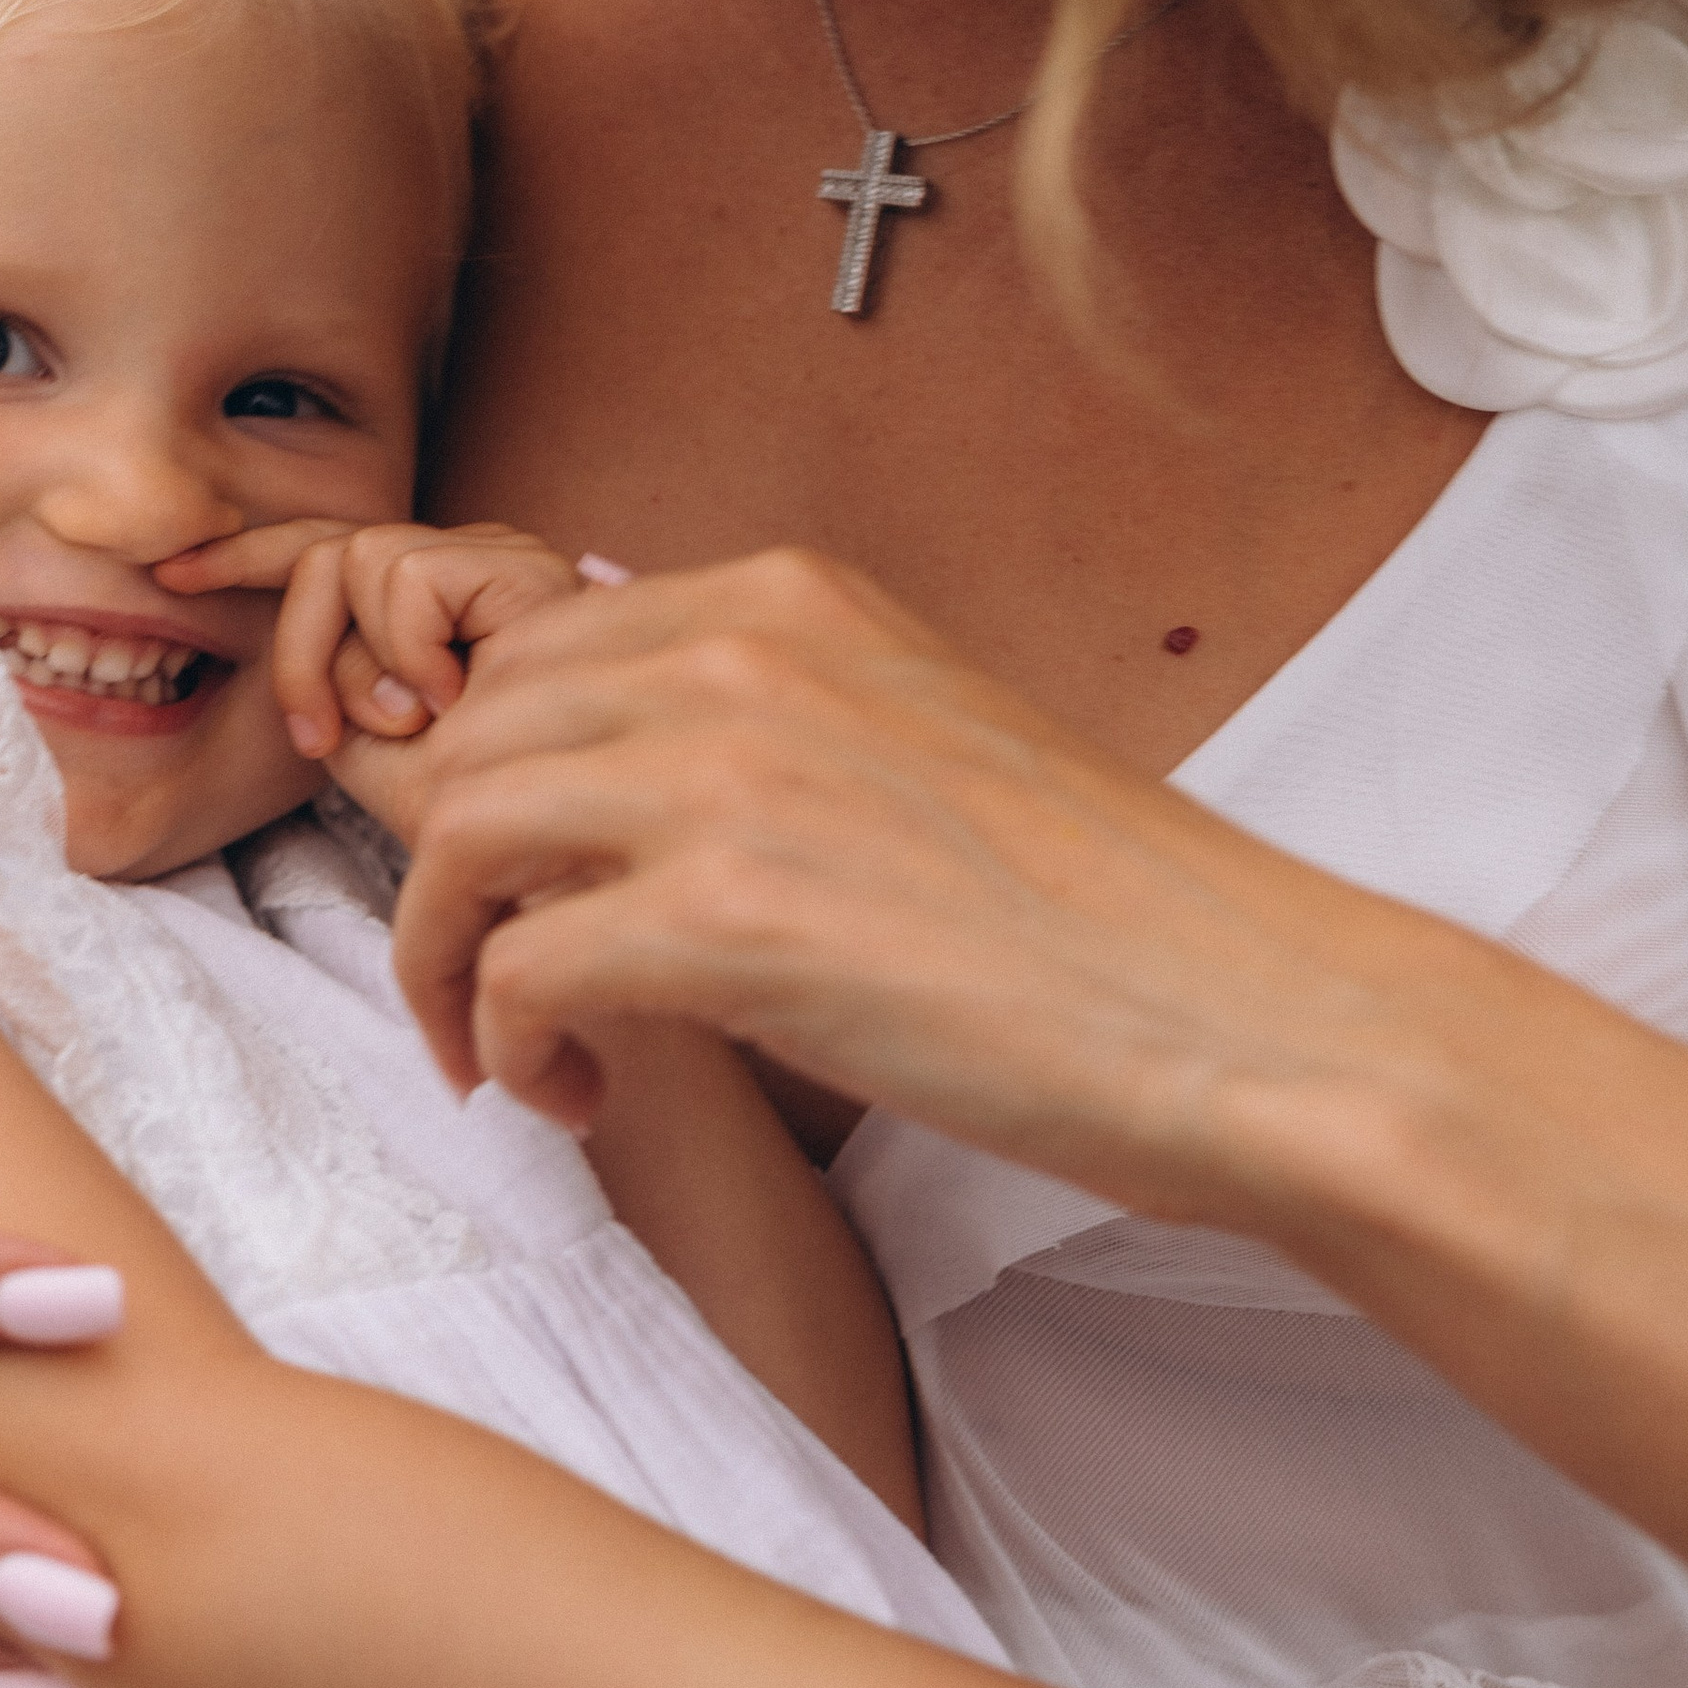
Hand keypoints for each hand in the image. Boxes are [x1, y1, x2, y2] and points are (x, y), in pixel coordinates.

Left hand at [160, 515, 584, 831]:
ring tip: (418, 726)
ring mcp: (497, 557)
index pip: (324, 548)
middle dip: (296, 650)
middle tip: (319, 738)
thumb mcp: (363, 746)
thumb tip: (269, 626)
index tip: (171, 576)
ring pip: (357, 559)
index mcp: (429, 605)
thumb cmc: (470, 812)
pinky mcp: (522, 564)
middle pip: (326, 551)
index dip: (243, 553)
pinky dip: (405, 651)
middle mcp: (464, 566)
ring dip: (361, 666)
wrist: (545, 848)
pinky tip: (453, 699)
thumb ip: (319, 679)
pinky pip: (405, 579)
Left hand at [387, 545, 1454, 1181]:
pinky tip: (576, 1089)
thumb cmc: (1097, 912)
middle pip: (473, 729)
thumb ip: (765, 718)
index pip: (530, 647)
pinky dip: (510, 1040)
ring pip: (459, 833)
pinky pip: (514, 965)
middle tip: (487, 976)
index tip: (502, 875)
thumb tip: (616, 746)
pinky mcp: (731, 921)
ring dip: (448, 957)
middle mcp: (745, 653)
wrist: (1242, 1013)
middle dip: (445, 863)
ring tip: (515, 1048)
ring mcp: (732, 777)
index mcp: (789, 597)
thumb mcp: (906, 739)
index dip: (485, 770)